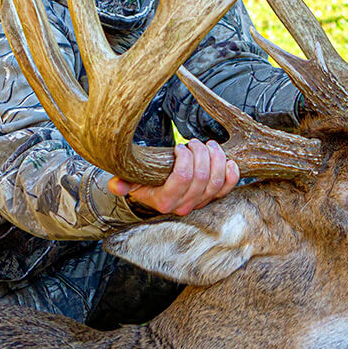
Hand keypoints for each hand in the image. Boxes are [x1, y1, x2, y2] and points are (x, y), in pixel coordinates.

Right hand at [108, 138, 239, 215]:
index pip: (182, 178)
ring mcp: (201, 203)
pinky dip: (232, 174)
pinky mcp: (213, 198)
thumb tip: (116, 185)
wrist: (158, 194)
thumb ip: (122, 183)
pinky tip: (229, 160)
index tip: (179, 147)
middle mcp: (185, 206)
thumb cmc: (146, 183)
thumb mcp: (131, 181)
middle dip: (200, 154)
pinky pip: (227, 188)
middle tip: (194, 142)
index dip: (185, 159)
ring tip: (209, 145)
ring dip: (216, 159)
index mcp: (165, 202)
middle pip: (201, 178)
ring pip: (216, 181)